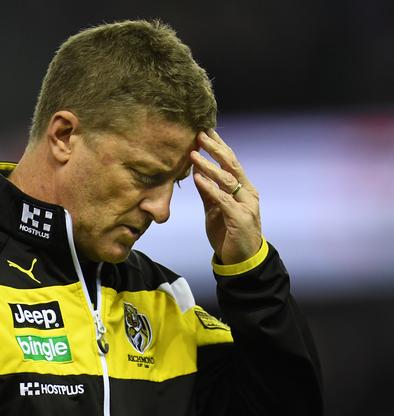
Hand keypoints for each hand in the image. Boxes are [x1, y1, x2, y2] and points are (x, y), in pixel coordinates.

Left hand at [190, 129, 261, 264]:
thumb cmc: (228, 234)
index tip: (206, 131)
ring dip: (208, 166)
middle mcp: (247, 193)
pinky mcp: (240, 218)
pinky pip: (223, 199)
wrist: (242, 260)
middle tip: (200, 134)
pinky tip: (198, 179)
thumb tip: (196, 174)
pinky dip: (210, 188)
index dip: (220, 146)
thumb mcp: (215, 209)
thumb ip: (208, 193)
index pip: (231, 162)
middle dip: (216, 148)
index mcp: (243, 189)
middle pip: (232, 165)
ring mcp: (246, 205)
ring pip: (227, 180)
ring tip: (193, 154)